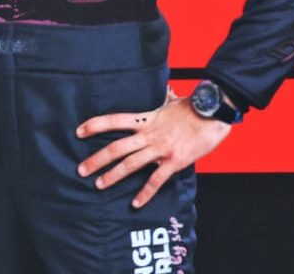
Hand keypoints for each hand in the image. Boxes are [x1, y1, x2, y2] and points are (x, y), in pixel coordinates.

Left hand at [75, 95, 230, 208]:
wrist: (214, 113)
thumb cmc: (193, 107)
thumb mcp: (171, 100)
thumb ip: (162, 98)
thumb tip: (164, 90)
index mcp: (146, 119)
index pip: (114, 120)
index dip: (95, 125)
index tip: (78, 132)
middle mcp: (149, 135)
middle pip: (116, 148)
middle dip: (96, 159)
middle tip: (80, 170)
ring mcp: (161, 149)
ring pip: (131, 164)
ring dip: (113, 176)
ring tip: (98, 185)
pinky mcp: (175, 161)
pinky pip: (156, 180)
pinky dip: (145, 193)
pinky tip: (135, 203)